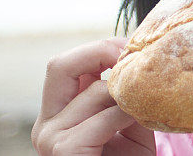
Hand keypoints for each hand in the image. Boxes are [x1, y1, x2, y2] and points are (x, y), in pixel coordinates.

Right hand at [31, 38, 154, 154]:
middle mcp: (47, 123)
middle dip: (99, 52)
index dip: (100, 48)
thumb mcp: (127, 120)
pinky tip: (139, 117)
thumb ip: (122, 92)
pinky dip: (126, 114)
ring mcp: (51, 138)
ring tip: (145, 100)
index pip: (67, 65)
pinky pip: (102, 119)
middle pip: (59, 66)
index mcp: (58, 112)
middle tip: (130, 56)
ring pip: (93, 91)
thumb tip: (137, 56)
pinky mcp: (65, 152)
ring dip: (127, 92)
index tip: (131, 46)